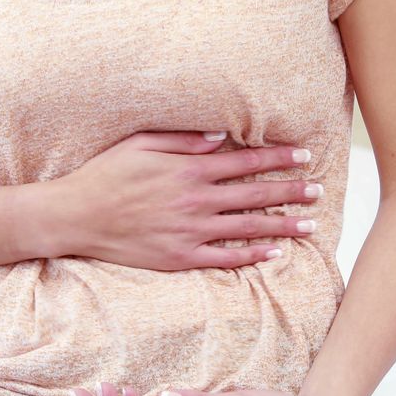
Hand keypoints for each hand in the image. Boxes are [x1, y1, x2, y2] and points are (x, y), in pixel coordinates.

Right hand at [50, 131, 323, 270]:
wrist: (76, 217)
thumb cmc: (105, 174)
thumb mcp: (140, 142)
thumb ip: (183, 139)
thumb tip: (221, 136)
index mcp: (189, 169)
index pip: (247, 162)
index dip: (279, 159)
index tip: (304, 157)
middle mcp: (196, 200)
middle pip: (256, 194)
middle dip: (291, 191)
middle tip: (318, 191)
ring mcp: (190, 231)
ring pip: (248, 227)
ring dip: (283, 225)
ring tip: (310, 225)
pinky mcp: (180, 257)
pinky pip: (225, 258)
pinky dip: (252, 255)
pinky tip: (273, 252)